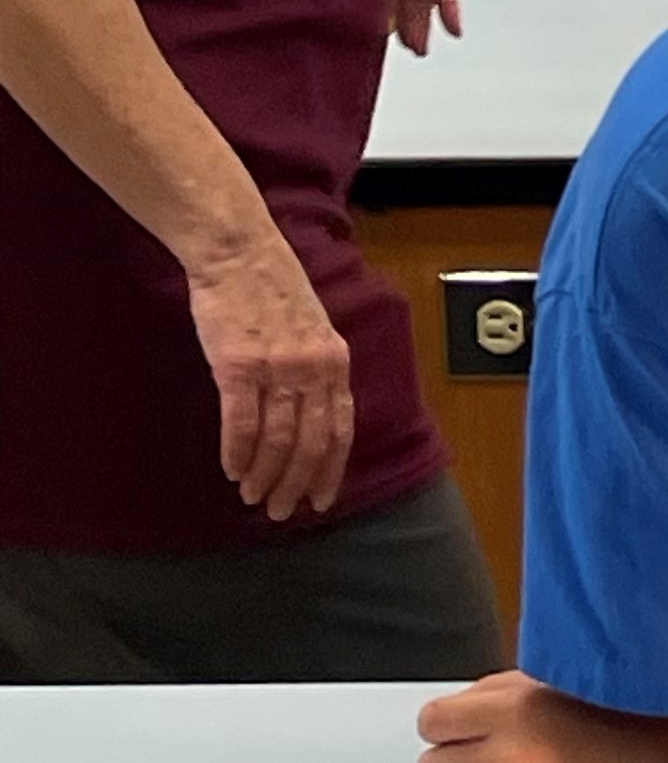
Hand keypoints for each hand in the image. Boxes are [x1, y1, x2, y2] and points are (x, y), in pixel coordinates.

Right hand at [184, 229, 353, 519]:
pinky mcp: (238, 365)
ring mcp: (277, 369)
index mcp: (336, 364)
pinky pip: (241, 422)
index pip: (340, 431)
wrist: (239, 252)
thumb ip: (317, 370)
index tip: (320, 500)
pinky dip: (237, 453)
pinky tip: (231, 470)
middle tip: (281, 511)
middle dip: (297, 484)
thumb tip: (312, 416)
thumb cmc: (272, 291)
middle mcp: (313, 370)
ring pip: (277, 440)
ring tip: (253, 497)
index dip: (331, 471)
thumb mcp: (313, 330)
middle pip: (310, 444)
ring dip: (265, 475)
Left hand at [417, 671, 667, 762]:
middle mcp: (508, 756)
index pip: (432, 723)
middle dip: (457, 761)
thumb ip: (494, 694)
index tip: (465, 731)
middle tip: (489, 758)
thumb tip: (449, 717)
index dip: (447, 727)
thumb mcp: (556, 684)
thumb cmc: (621, 720)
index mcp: (513, 710)